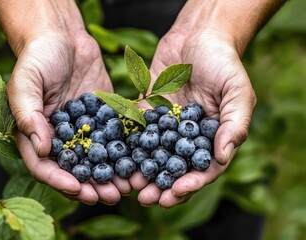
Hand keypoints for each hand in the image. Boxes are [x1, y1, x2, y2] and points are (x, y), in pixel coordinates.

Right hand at [8, 30, 125, 204]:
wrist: (64, 37)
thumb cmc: (38, 57)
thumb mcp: (26, 82)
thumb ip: (29, 114)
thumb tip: (42, 149)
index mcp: (37, 134)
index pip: (44, 167)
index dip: (60, 181)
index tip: (78, 188)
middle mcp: (60, 137)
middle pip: (73, 170)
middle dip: (90, 186)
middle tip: (108, 197)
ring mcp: (83, 130)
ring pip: (96, 161)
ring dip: (110, 177)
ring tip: (126, 189)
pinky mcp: (103, 119)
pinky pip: (113, 141)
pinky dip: (123, 155)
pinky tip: (137, 164)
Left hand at [130, 28, 255, 207]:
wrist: (198, 36)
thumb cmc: (224, 63)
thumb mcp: (237, 92)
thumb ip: (235, 124)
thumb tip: (223, 157)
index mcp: (211, 139)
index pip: (203, 169)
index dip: (191, 184)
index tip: (176, 193)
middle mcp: (187, 138)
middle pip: (174, 168)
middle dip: (161, 186)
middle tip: (146, 199)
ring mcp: (166, 127)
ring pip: (153, 156)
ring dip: (141, 172)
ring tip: (128, 185)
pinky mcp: (147, 112)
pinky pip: (136, 131)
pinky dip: (127, 146)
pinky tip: (115, 157)